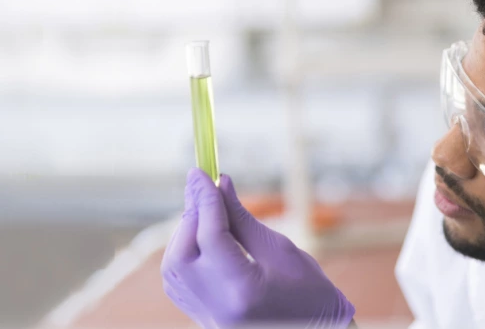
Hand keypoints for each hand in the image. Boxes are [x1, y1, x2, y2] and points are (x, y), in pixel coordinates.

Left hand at [161, 168, 354, 327]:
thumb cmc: (310, 293)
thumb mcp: (281, 250)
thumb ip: (243, 219)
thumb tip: (220, 184)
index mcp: (244, 290)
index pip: (211, 236)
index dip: (204, 199)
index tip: (201, 171)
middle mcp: (218, 308)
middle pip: (182, 253)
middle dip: (191, 216)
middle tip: (203, 188)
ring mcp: (208, 318)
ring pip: (174, 267)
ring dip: (184, 232)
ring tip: (204, 210)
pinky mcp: (204, 318)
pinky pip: (178, 281)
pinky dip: (183, 252)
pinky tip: (199, 235)